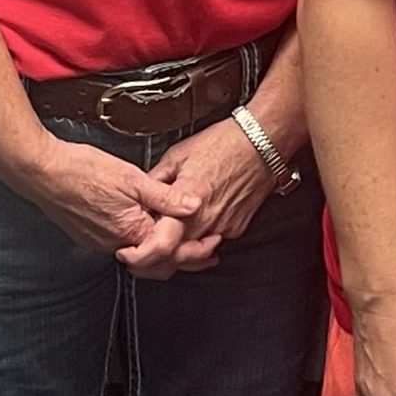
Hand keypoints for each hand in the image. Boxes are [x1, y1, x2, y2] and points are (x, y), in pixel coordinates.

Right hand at [0, 131, 206, 272]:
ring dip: (162, 248)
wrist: (42, 172)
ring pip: (139, 254)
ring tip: (183, 234)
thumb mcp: (131, 178)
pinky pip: (123, 244)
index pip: (168, 254)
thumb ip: (164, 196)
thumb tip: (194, 206)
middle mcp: (114, 244)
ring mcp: (100, 242)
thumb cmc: (84, 170)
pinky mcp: (90, 235)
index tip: (212, 244)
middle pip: (155, 262)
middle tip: (206, 245)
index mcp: (129, 231)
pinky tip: (150, 224)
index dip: (193, 251)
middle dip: (182, 256)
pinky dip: (142, 240)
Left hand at [141, 115, 280, 271]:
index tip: (133, 247)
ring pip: (193, 252)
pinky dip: (202, 236)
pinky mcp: (236, 228)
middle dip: (158, 252)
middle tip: (149, 242)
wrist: (262, 140)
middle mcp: (206, 218)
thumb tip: (142, 194)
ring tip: (174, 229)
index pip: (159, 242)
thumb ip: (156, 179)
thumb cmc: (225, 142)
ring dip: (181, 245)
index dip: (142, 250)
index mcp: (188, 200)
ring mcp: (223, 226)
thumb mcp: (179, 154)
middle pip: (174, 254)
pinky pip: (212, 241)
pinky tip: (199, 220)